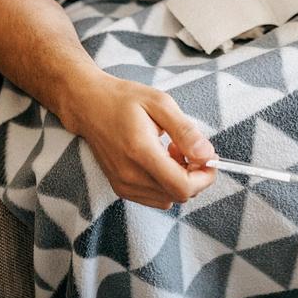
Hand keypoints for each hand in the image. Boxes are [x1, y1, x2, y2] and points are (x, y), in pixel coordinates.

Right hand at [66, 70, 215, 208]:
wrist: (88, 105)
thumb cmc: (124, 99)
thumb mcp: (161, 103)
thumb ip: (185, 131)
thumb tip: (207, 154)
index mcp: (141, 152)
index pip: (182, 186)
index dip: (205, 176)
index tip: (209, 156)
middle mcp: (130, 175)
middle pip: (178, 195)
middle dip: (194, 174)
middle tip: (188, 147)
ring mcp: (123, 185)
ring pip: (168, 199)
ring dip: (179, 179)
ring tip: (172, 150)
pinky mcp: (120, 188)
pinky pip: (155, 198)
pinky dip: (165, 184)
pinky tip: (160, 160)